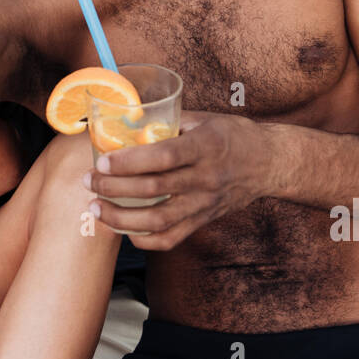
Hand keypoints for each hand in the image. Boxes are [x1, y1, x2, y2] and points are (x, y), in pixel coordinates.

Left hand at [84, 110, 274, 249]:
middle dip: (114, 187)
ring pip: (158, 220)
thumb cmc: (233, 136)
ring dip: (121, 218)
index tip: (101, 161)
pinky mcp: (204, 220)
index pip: (163, 157)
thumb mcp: (205, 119)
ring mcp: (205, 203)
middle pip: (154, 189)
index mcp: (205, 146)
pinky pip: (171, 238)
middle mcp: (205, 178)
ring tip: (96, 208)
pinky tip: (124, 230)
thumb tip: (128, 120)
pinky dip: (144, 240)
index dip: (129, 161)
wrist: (269, 163)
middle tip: (88, 181)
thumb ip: (169, 122)